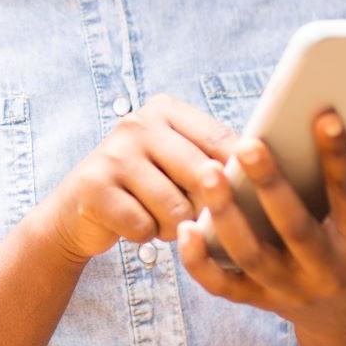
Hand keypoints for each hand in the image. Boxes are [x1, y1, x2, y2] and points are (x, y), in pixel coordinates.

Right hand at [38, 94, 237, 266]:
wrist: (78, 211)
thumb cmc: (144, 189)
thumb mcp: (177, 165)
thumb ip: (213, 162)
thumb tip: (267, 175)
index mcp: (165, 110)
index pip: (220, 139)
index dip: (240, 174)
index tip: (251, 196)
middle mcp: (136, 123)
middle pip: (202, 175)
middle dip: (205, 207)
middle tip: (194, 215)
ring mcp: (112, 153)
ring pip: (175, 208)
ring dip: (173, 226)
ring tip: (158, 218)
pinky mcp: (94, 186)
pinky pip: (143, 226)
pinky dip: (145, 235)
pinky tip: (133, 224)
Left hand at [175, 108, 345, 342]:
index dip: (339, 154)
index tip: (324, 115)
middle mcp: (326, 270)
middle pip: (294, 227)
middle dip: (270, 184)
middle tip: (247, 144)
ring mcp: (290, 289)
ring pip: (252, 255)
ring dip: (226, 215)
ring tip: (208, 173)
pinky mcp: (259, 300)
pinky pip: (223, 286)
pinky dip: (199, 262)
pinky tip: (184, 228)